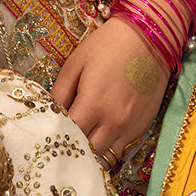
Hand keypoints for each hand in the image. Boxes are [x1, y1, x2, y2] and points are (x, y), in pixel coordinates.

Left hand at [50, 17, 168, 165]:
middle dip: (73, 148)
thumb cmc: (107, 46)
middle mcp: (113, 120)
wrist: (148, 38)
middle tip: (63, 140)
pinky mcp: (143, 126)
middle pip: (86, 152)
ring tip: (82, 141)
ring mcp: (130, 126)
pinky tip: (102, 135)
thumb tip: (47, 113)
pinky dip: (109, 146)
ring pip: (105, 156)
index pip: (68, 136)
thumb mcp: (76, 63)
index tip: (49, 134)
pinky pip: (122, 149)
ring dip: (91, 151)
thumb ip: (59, 92)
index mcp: (93, 103)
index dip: (56, 136)